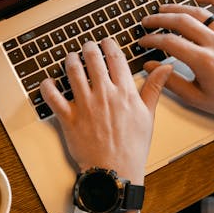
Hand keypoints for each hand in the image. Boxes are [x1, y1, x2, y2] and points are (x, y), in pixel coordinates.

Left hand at [39, 38, 171, 184]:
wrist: (115, 171)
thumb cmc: (132, 147)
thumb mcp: (148, 116)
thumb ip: (153, 88)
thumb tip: (165, 68)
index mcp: (124, 92)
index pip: (115, 58)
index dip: (109, 45)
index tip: (105, 41)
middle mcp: (103, 95)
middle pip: (93, 59)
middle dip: (89, 48)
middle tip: (87, 46)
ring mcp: (85, 106)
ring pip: (73, 72)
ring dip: (70, 60)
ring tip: (71, 57)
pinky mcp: (69, 119)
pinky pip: (53, 97)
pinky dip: (48, 87)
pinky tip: (48, 81)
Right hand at [139, 0, 213, 133]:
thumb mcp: (195, 98)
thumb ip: (170, 81)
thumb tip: (151, 68)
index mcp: (204, 62)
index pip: (170, 42)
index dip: (152, 39)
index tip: (143, 40)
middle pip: (182, 22)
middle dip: (160, 19)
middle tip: (147, 21)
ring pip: (200, 13)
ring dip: (178, 8)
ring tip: (164, 9)